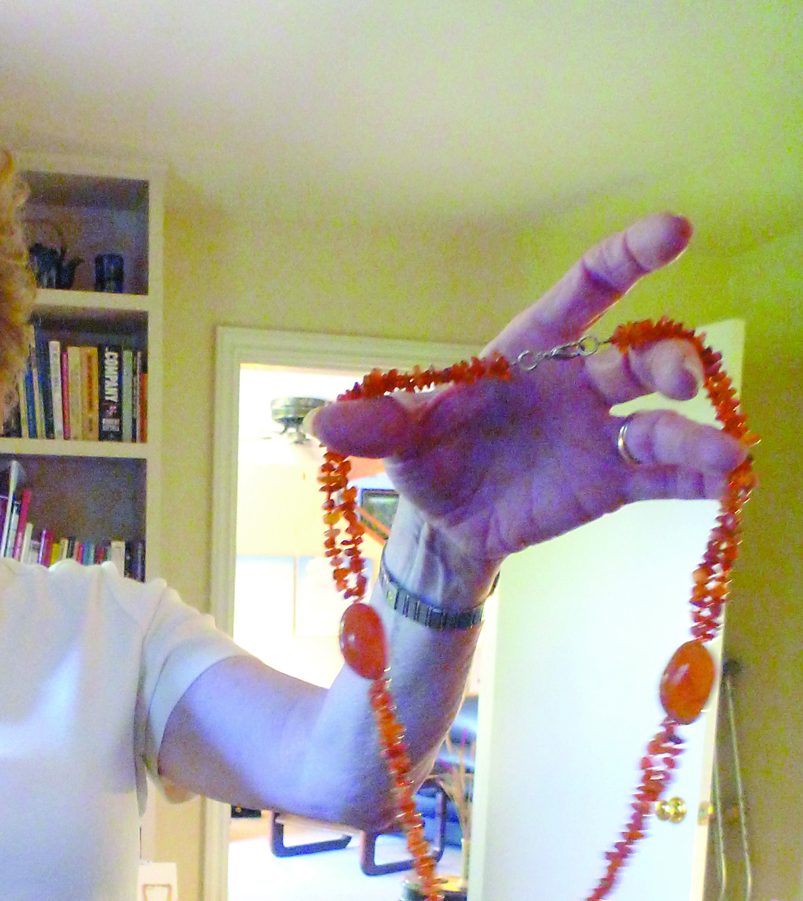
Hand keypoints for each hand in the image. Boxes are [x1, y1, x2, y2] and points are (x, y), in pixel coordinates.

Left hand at [310, 214, 748, 577]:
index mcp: (530, 354)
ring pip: (657, 423)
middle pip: (634, 359)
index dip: (627, 257)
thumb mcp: (400, 442)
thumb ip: (375, 426)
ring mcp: (598, 435)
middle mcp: (576, 385)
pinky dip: (694, 482)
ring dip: (694, 435)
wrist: (448, 527)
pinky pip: (659, 479)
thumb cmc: (429, 461)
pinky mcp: (609, 485)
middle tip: (681, 382)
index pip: (583, 292)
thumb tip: (318, 422)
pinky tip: (726, 488)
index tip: (675, 230)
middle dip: (665, 363)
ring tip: (727, 457)